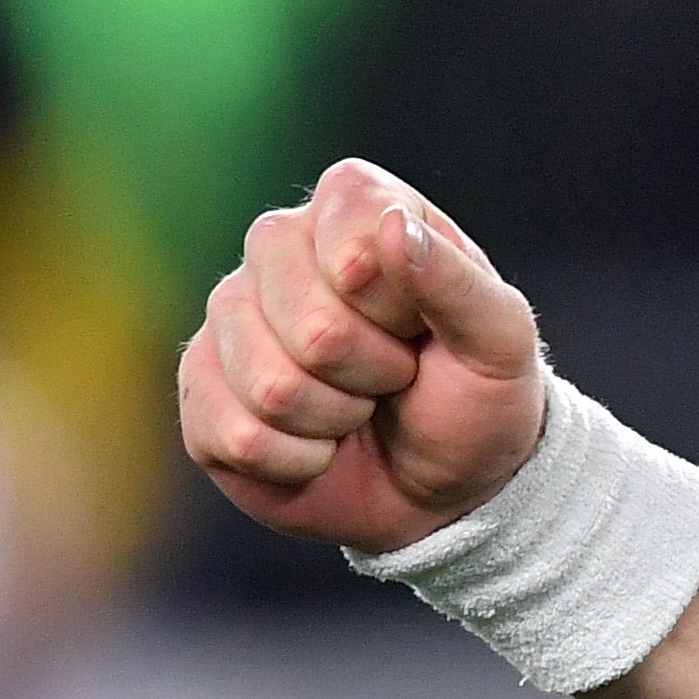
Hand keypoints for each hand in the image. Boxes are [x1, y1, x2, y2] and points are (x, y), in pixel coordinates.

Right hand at [175, 159, 552, 555]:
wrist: (444, 487)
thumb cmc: (475, 398)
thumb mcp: (499, 342)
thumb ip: (456, 280)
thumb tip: (392, 225)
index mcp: (355, 211)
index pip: (352, 225)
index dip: (396, 297)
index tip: (420, 322)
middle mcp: (279, 247)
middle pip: (311, 324)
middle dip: (373, 370)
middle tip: (396, 375)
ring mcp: (229, 315)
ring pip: (271, 387)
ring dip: (336, 418)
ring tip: (360, 408)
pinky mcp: (200, 387)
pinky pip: (238, 436)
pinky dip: (299, 461)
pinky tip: (320, 446)